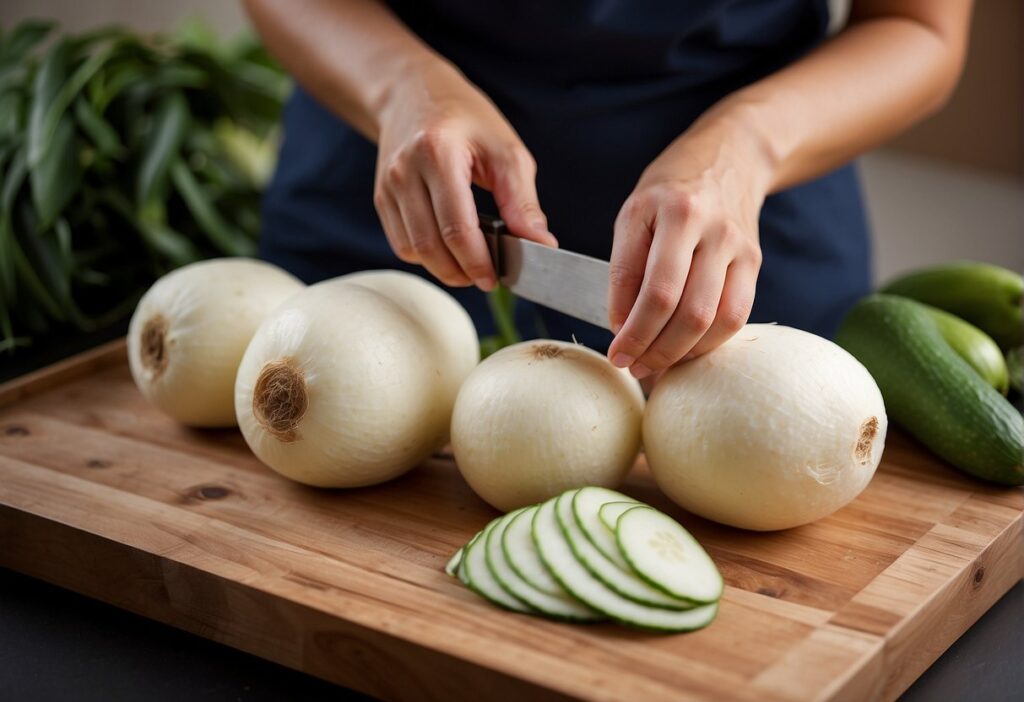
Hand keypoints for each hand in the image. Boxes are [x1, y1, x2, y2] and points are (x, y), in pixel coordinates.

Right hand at [373, 60, 555, 288]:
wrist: (412, 94)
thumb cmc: (465, 119)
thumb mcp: (506, 149)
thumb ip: (522, 200)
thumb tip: (540, 244)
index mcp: (438, 153)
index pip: (457, 227)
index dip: (478, 261)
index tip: (496, 277)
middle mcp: (405, 171)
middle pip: (431, 245)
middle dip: (462, 271)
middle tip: (487, 277)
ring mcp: (388, 186)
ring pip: (412, 250)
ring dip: (444, 269)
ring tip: (470, 265)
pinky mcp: (381, 198)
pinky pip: (401, 244)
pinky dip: (426, 257)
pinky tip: (448, 250)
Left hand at [606, 117, 768, 377]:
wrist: (732, 156)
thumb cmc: (670, 191)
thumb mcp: (634, 214)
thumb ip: (625, 268)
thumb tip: (622, 326)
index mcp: (672, 210)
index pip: (651, 288)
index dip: (631, 330)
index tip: (614, 352)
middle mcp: (709, 227)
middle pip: (684, 309)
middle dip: (653, 348)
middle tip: (631, 366)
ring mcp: (738, 245)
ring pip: (714, 319)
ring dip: (681, 353)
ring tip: (655, 365)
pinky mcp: (754, 261)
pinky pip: (737, 316)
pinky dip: (709, 343)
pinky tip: (686, 351)